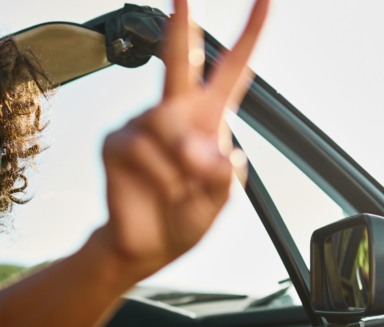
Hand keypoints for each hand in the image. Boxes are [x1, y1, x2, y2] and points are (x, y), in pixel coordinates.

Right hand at [96, 0, 269, 280]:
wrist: (147, 245)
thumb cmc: (185, 217)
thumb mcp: (221, 200)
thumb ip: (221, 173)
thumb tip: (198, 149)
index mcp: (210, 117)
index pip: (234, 68)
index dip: (251, 34)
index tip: (266, 0)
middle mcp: (176, 112)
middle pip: (182, 60)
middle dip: (182, 27)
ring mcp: (142, 124)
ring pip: (165, 125)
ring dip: (179, 165)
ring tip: (179, 189)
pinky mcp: (116, 142)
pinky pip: (140, 149)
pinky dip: (156, 175)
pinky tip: (155, 188)